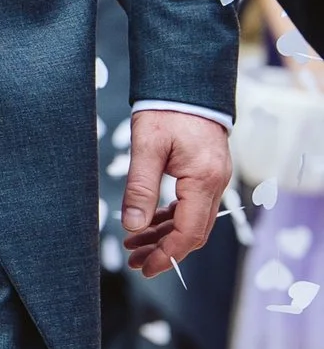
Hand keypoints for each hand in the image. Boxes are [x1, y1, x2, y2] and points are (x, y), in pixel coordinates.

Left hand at [118, 105, 232, 275]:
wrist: (186, 81)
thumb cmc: (167, 109)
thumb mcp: (146, 147)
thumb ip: (140, 187)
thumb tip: (132, 225)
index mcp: (203, 180)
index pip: (189, 232)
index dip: (167, 254)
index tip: (145, 267)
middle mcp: (216, 184)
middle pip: (193, 232)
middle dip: (165, 251)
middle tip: (135, 264)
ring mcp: (214, 179)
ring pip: (193, 221)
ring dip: (166, 236)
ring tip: (135, 247)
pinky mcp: (207, 173)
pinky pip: (192, 206)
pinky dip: (172, 219)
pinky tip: (151, 224)